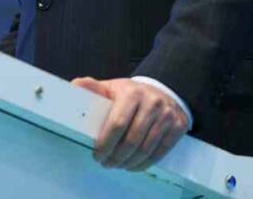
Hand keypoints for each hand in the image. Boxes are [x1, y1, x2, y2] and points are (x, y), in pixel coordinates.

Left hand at [71, 77, 188, 171]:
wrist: (163, 92)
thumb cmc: (131, 94)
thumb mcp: (112, 87)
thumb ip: (93, 87)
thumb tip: (74, 85)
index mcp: (131, 93)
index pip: (117, 123)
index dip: (106, 143)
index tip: (97, 154)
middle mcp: (151, 103)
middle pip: (131, 140)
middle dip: (116, 156)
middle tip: (106, 163)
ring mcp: (166, 115)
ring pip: (146, 148)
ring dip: (129, 162)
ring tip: (117, 165)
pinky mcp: (178, 126)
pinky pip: (160, 152)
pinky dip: (145, 164)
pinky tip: (133, 166)